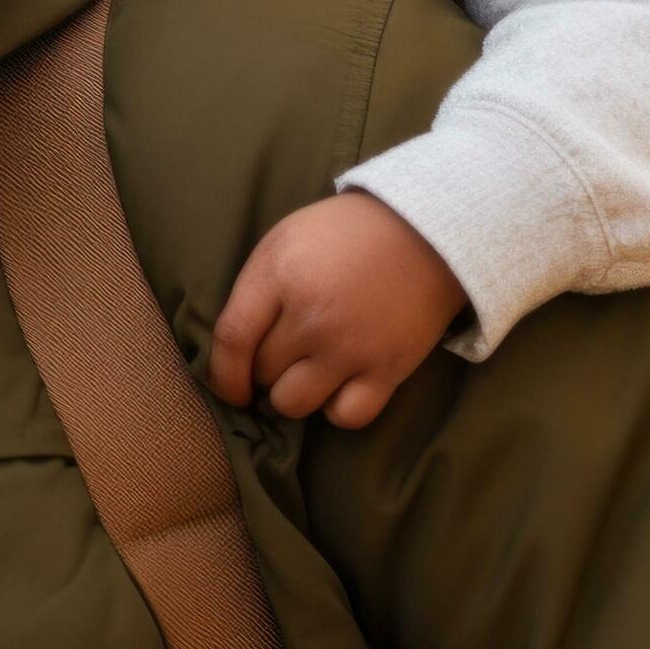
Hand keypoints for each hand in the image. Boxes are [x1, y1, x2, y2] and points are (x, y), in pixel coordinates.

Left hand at [205, 191, 465, 430]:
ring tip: (306, 374)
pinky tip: (340, 386)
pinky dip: (337, 408)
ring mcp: (350, 347)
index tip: (229, 386)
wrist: (426, 232)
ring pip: (294, 404)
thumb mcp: (284, 240)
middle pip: (263, 373)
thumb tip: (234, 350)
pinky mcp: (388, 370)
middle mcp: (312, 317)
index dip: (222, 373)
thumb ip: (255, 290)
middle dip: (263, 371)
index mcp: (280, 275)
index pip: (232, 339)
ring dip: (293, 395)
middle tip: (282, 355)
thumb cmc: (344, 234)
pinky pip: (345, 416)